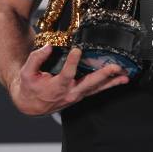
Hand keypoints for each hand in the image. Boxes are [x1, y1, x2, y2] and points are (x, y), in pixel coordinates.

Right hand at [9, 45, 128, 115]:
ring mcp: (77, 94)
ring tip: (125, 76)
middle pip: (89, 83)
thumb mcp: (27, 72)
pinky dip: (109, 85)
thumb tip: (48, 46)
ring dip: (112, 82)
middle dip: (103, 75)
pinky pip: (97, 90)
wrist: (31, 105)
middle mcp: (70, 92)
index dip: (72, 62)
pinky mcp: (81, 94)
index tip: (77, 50)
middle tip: (115, 67)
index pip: (66, 74)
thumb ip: (36, 58)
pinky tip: (120, 80)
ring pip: (97, 88)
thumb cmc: (30, 87)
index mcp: (57, 87)